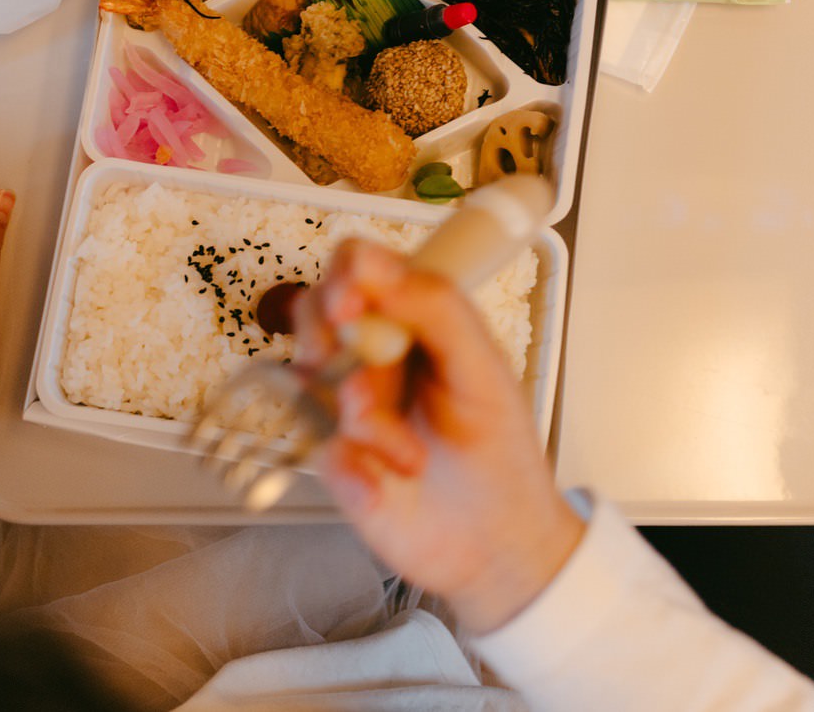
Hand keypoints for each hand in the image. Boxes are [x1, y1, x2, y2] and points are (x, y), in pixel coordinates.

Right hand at [295, 240, 583, 633]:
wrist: (499, 547)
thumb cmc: (501, 453)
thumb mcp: (483, 371)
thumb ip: (437, 308)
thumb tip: (377, 265)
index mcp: (413, 322)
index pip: (359, 267)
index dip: (346, 275)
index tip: (352, 304)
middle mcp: (372, 356)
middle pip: (315, 313)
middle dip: (332, 343)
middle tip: (366, 381)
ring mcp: (346, 405)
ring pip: (312, 382)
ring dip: (361, 418)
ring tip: (406, 451)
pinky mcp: (334, 457)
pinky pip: (320, 449)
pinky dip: (357, 470)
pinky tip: (391, 480)